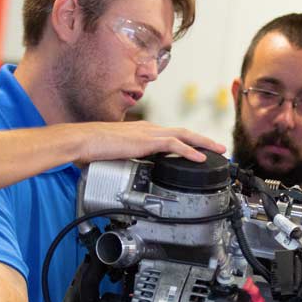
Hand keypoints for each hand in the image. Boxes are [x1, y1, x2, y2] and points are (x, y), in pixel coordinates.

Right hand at [72, 121, 224, 163]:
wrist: (83, 140)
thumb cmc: (91, 148)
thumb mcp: (114, 155)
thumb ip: (125, 161)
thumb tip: (126, 173)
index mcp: (141, 132)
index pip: (170, 135)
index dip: (186, 142)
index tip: (198, 150)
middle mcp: (148, 129)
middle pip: (183, 132)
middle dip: (203, 140)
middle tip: (218, 148)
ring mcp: (148, 133)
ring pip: (184, 135)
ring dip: (203, 143)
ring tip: (218, 151)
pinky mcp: (146, 141)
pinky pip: (174, 145)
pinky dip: (189, 151)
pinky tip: (200, 158)